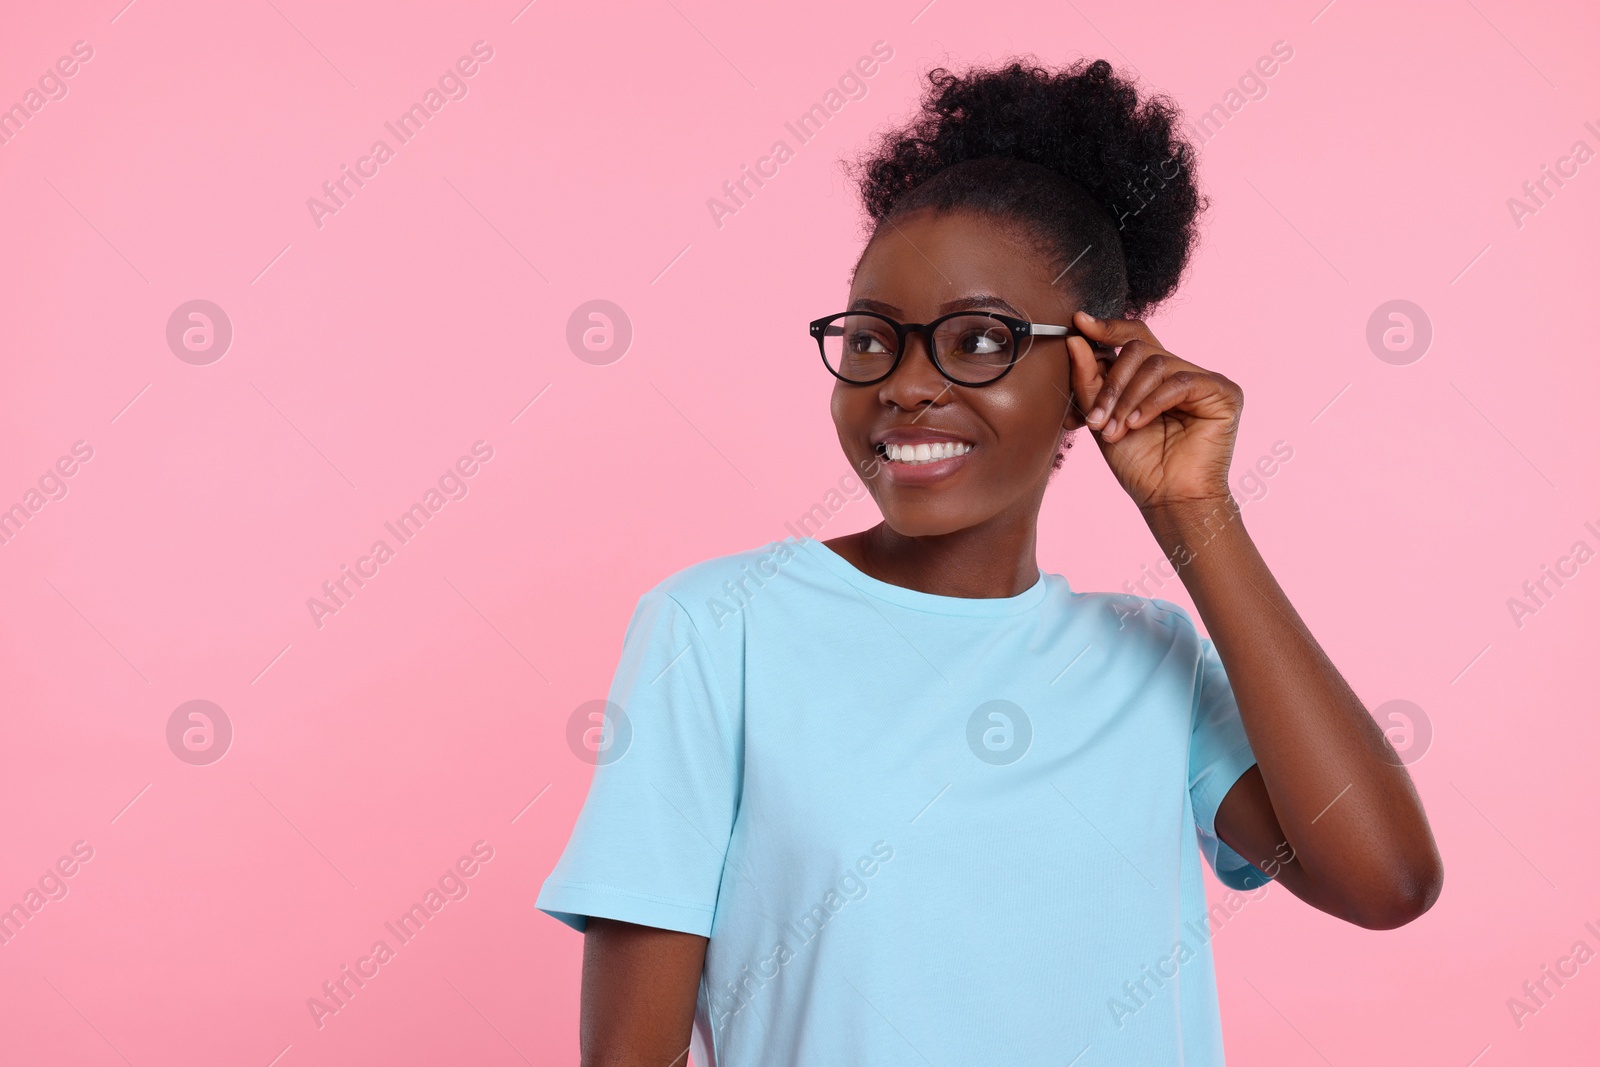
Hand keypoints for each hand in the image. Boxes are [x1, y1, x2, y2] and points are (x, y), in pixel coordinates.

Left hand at [1065, 311, 1241, 511]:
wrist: (1167, 498)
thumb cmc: (1138, 464)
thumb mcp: (1102, 417)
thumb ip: (1090, 380)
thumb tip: (1076, 337)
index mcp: (1154, 377)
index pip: (1134, 338)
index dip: (1108, 328)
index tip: (1079, 324)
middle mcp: (1180, 372)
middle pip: (1140, 349)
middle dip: (1111, 383)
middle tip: (1095, 418)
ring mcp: (1204, 380)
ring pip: (1156, 365)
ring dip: (1127, 398)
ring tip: (1115, 429)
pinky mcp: (1224, 392)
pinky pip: (1180, 382)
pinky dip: (1152, 402)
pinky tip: (1137, 424)